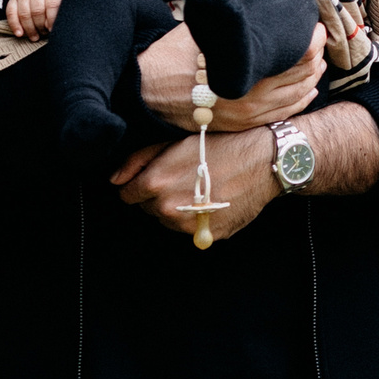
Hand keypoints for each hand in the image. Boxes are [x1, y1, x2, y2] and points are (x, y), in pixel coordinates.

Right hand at [7, 0, 62, 40]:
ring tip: (35, 37)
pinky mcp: (13, 0)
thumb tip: (60, 27)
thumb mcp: (62, 1)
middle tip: (44, 33)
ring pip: (24, 13)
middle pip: (37, 10)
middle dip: (40, 26)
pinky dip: (14, 25)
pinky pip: (11, 13)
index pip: (52, 4)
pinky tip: (20, 34)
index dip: (52, 19)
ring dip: (29, 28)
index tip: (53, 30)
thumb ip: (61, 12)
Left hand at [112, 126, 276, 243]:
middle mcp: (168, 209)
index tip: (157, 176)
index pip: (127, 195)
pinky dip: (197, 218)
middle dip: (159, 196)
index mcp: (155, 184)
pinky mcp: (207, 235)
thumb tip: (114, 180)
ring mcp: (188, 226)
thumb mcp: (175, 143)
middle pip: (148, 209)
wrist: (263, 161)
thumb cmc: (219, 146)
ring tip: (201, 188)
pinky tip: (214, 200)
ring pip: (169, 221)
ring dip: (177, 208)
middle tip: (185, 178)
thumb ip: (138, 161)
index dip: (140, 184)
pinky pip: (191, 230)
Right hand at [137, 21, 325, 131]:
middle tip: (317, 39)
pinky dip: (301, 99)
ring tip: (316, 59)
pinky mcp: (242, 125)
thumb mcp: (202, 28)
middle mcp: (250, 99)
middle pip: (303, 77)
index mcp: (244, 72)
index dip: (312, 40)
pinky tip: (307, 87)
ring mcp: (248, 116)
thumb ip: (231, 14)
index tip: (314, 25)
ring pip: (297, 97)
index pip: (297, 58)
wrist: (145, 91)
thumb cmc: (171, 55)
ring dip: (312, 77)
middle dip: (315, 56)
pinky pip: (283, 114)